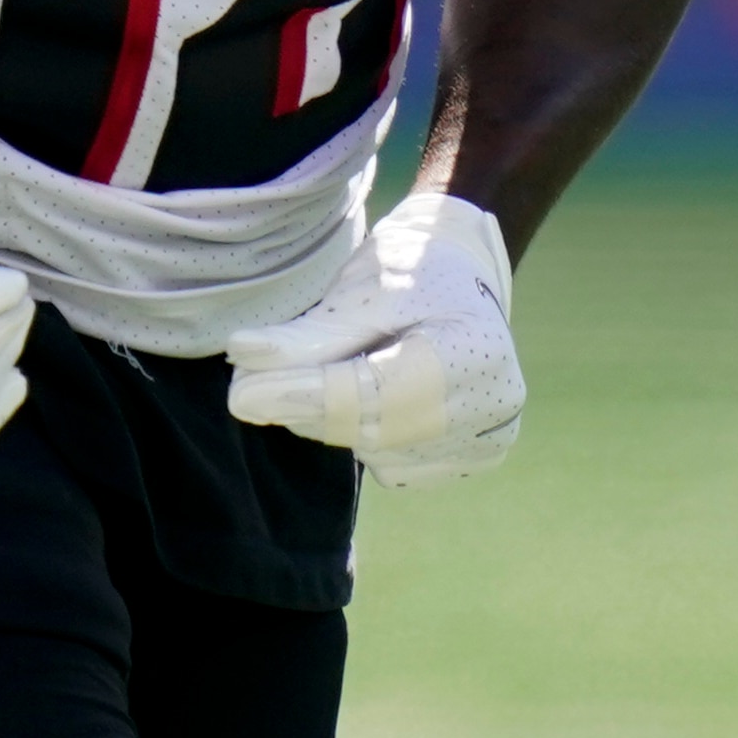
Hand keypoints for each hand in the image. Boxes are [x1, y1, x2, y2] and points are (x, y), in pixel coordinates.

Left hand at [224, 190, 522, 486]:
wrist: (461, 273)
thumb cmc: (411, 270)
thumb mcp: (359, 290)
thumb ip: (305, 339)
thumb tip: (242, 371)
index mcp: (477, 349)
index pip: (375, 391)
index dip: (304, 396)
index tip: (241, 396)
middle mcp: (497, 403)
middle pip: (374, 428)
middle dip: (306, 409)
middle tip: (249, 388)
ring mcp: (489, 436)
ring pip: (377, 451)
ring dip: (333, 422)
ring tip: (333, 369)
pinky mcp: (472, 457)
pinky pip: (393, 467)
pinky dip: (365, 436)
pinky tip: (370, 396)